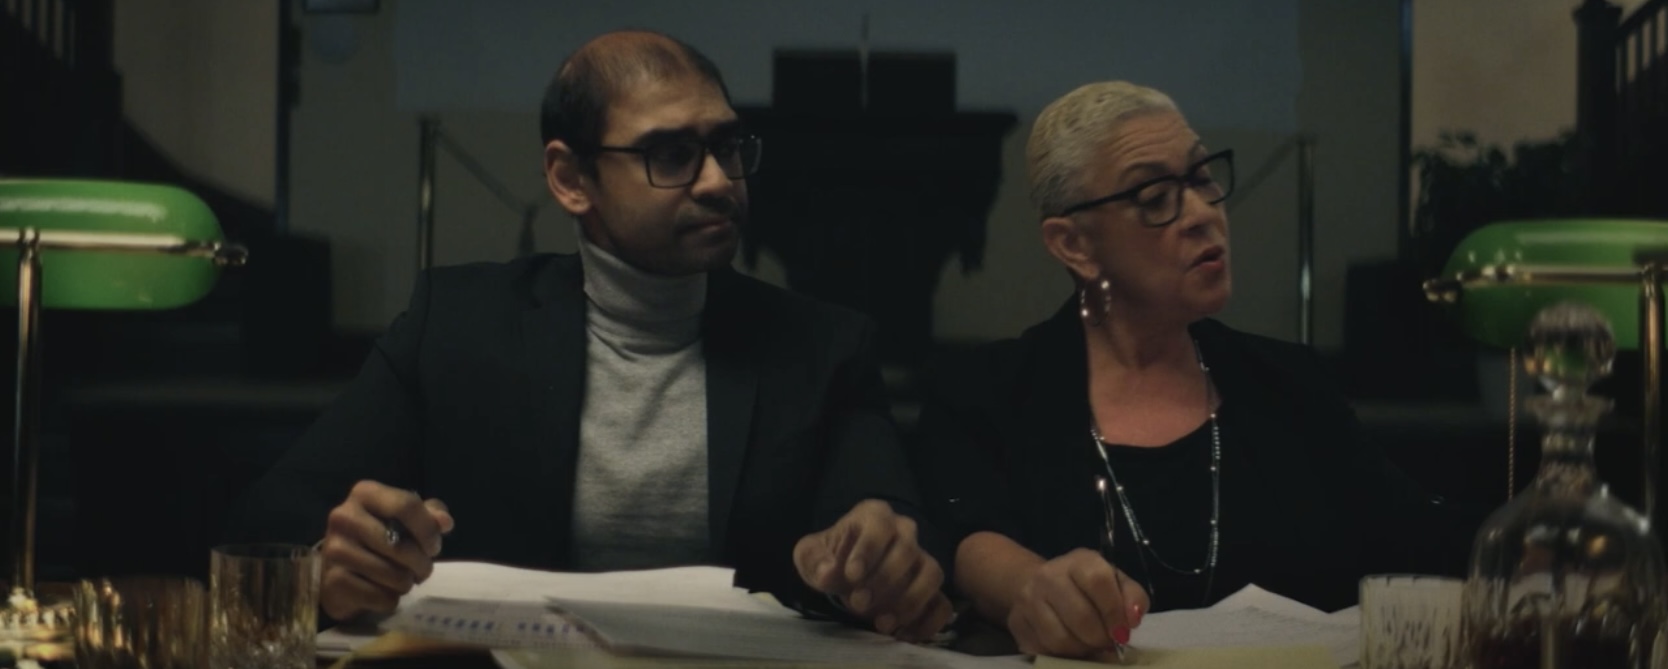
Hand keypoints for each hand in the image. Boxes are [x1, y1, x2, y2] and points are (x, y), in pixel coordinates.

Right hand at [319, 480, 454, 620]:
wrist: (341, 572)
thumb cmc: (380, 539)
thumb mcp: (405, 520)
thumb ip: (430, 515)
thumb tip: (445, 522)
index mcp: (364, 493)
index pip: (406, 506)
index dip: (428, 531)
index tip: (434, 547)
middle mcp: (344, 517)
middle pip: (401, 545)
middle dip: (421, 564)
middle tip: (422, 570)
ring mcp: (334, 549)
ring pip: (392, 575)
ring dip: (406, 583)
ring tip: (403, 580)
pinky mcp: (332, 581)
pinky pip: (379, 596)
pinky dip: (389, 600)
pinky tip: (383, 592)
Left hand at [793, 499, 952, 641]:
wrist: (846, 573)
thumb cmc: (830, 557)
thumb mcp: (811, 554)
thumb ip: (815, 560)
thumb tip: (827, 574)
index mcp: (875, 515)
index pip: (880, 525)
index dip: (868, 550)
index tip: (851, 575)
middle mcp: (905, 532)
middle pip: (908, 550)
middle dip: (884, 580)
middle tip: (858, 603)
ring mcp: (922, 559)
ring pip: (933, 574)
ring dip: (910, 601)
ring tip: (882, 624)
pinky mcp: (930, 588)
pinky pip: (943, 603)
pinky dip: (928, 622)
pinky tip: (902, 635)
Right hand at [1006, 548, 1147, 657]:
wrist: (1037, 584)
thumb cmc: (1086, 586)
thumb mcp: (1115, 582)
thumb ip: (1133, 598)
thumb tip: (1132, 620)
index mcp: (1078, 561)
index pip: (1098, 581)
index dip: (1114, 611)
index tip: (1122, 631)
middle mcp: (1048, 575)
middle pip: (1081, 617)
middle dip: (1100, 638)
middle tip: (1106, 642)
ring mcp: (1028, 600)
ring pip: (1061, 640)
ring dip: (1082, 650)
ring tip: (1088, 644)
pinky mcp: (1016, 623)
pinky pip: (1044, 650)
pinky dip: (1063, 655)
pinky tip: (1070, 646)